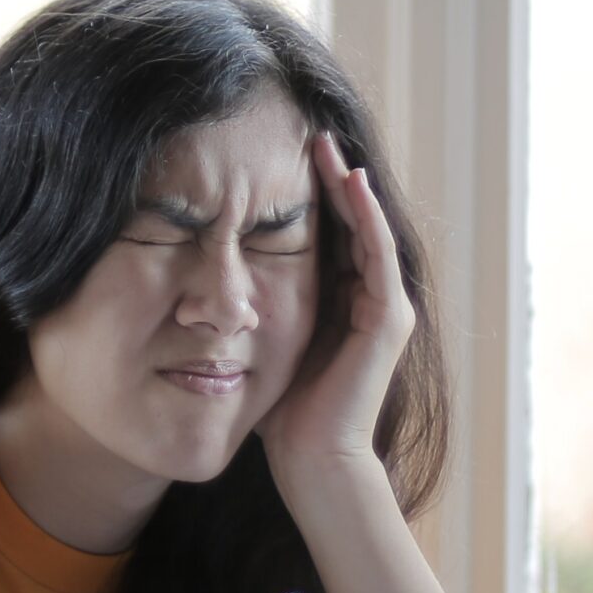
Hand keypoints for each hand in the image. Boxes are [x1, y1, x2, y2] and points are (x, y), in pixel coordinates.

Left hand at [256, 131, 414, 475]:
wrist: (313, 459)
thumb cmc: (283, 413)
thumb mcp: (262, 341)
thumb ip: (250, 310)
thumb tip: (203, 284)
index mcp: (339, 302)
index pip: (327, 234)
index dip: (308, 195)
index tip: (280, 156)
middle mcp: (368, 298)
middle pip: (351, 222)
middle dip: (329, 178)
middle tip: (308, 133)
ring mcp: (384, 307)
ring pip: (367, 229)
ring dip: (348, 184)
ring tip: (327, 144)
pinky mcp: (389, 319)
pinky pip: (377, 254)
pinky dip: (365, 216)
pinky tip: (349, 182)